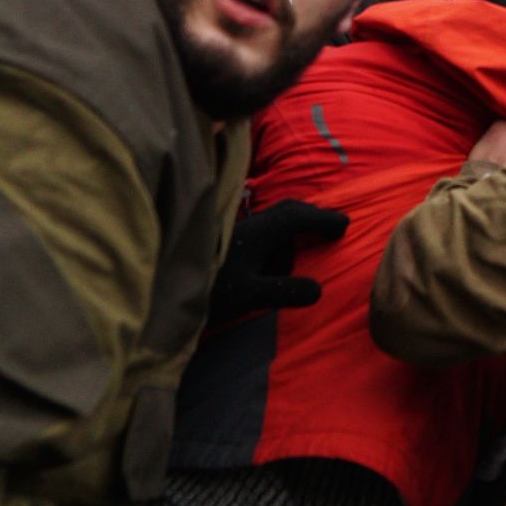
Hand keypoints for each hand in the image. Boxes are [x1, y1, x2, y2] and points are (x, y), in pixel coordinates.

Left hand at [207, 199, 349, 323]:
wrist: (161, 287)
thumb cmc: (206, 288)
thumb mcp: (249, 295)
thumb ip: (284, 291)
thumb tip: (319, 290)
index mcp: (260, 231)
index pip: (299, 217)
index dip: (324, 220)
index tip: (345, 225)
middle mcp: (250, 224)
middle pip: (286, 210)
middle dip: (309, 215)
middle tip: (330, 227)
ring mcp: (236, 230)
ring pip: (271, 217)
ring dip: (291, 223)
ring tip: (304, 240)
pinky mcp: (225, 239)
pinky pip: (261, 227)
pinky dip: (276, 234)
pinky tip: (272, 252)